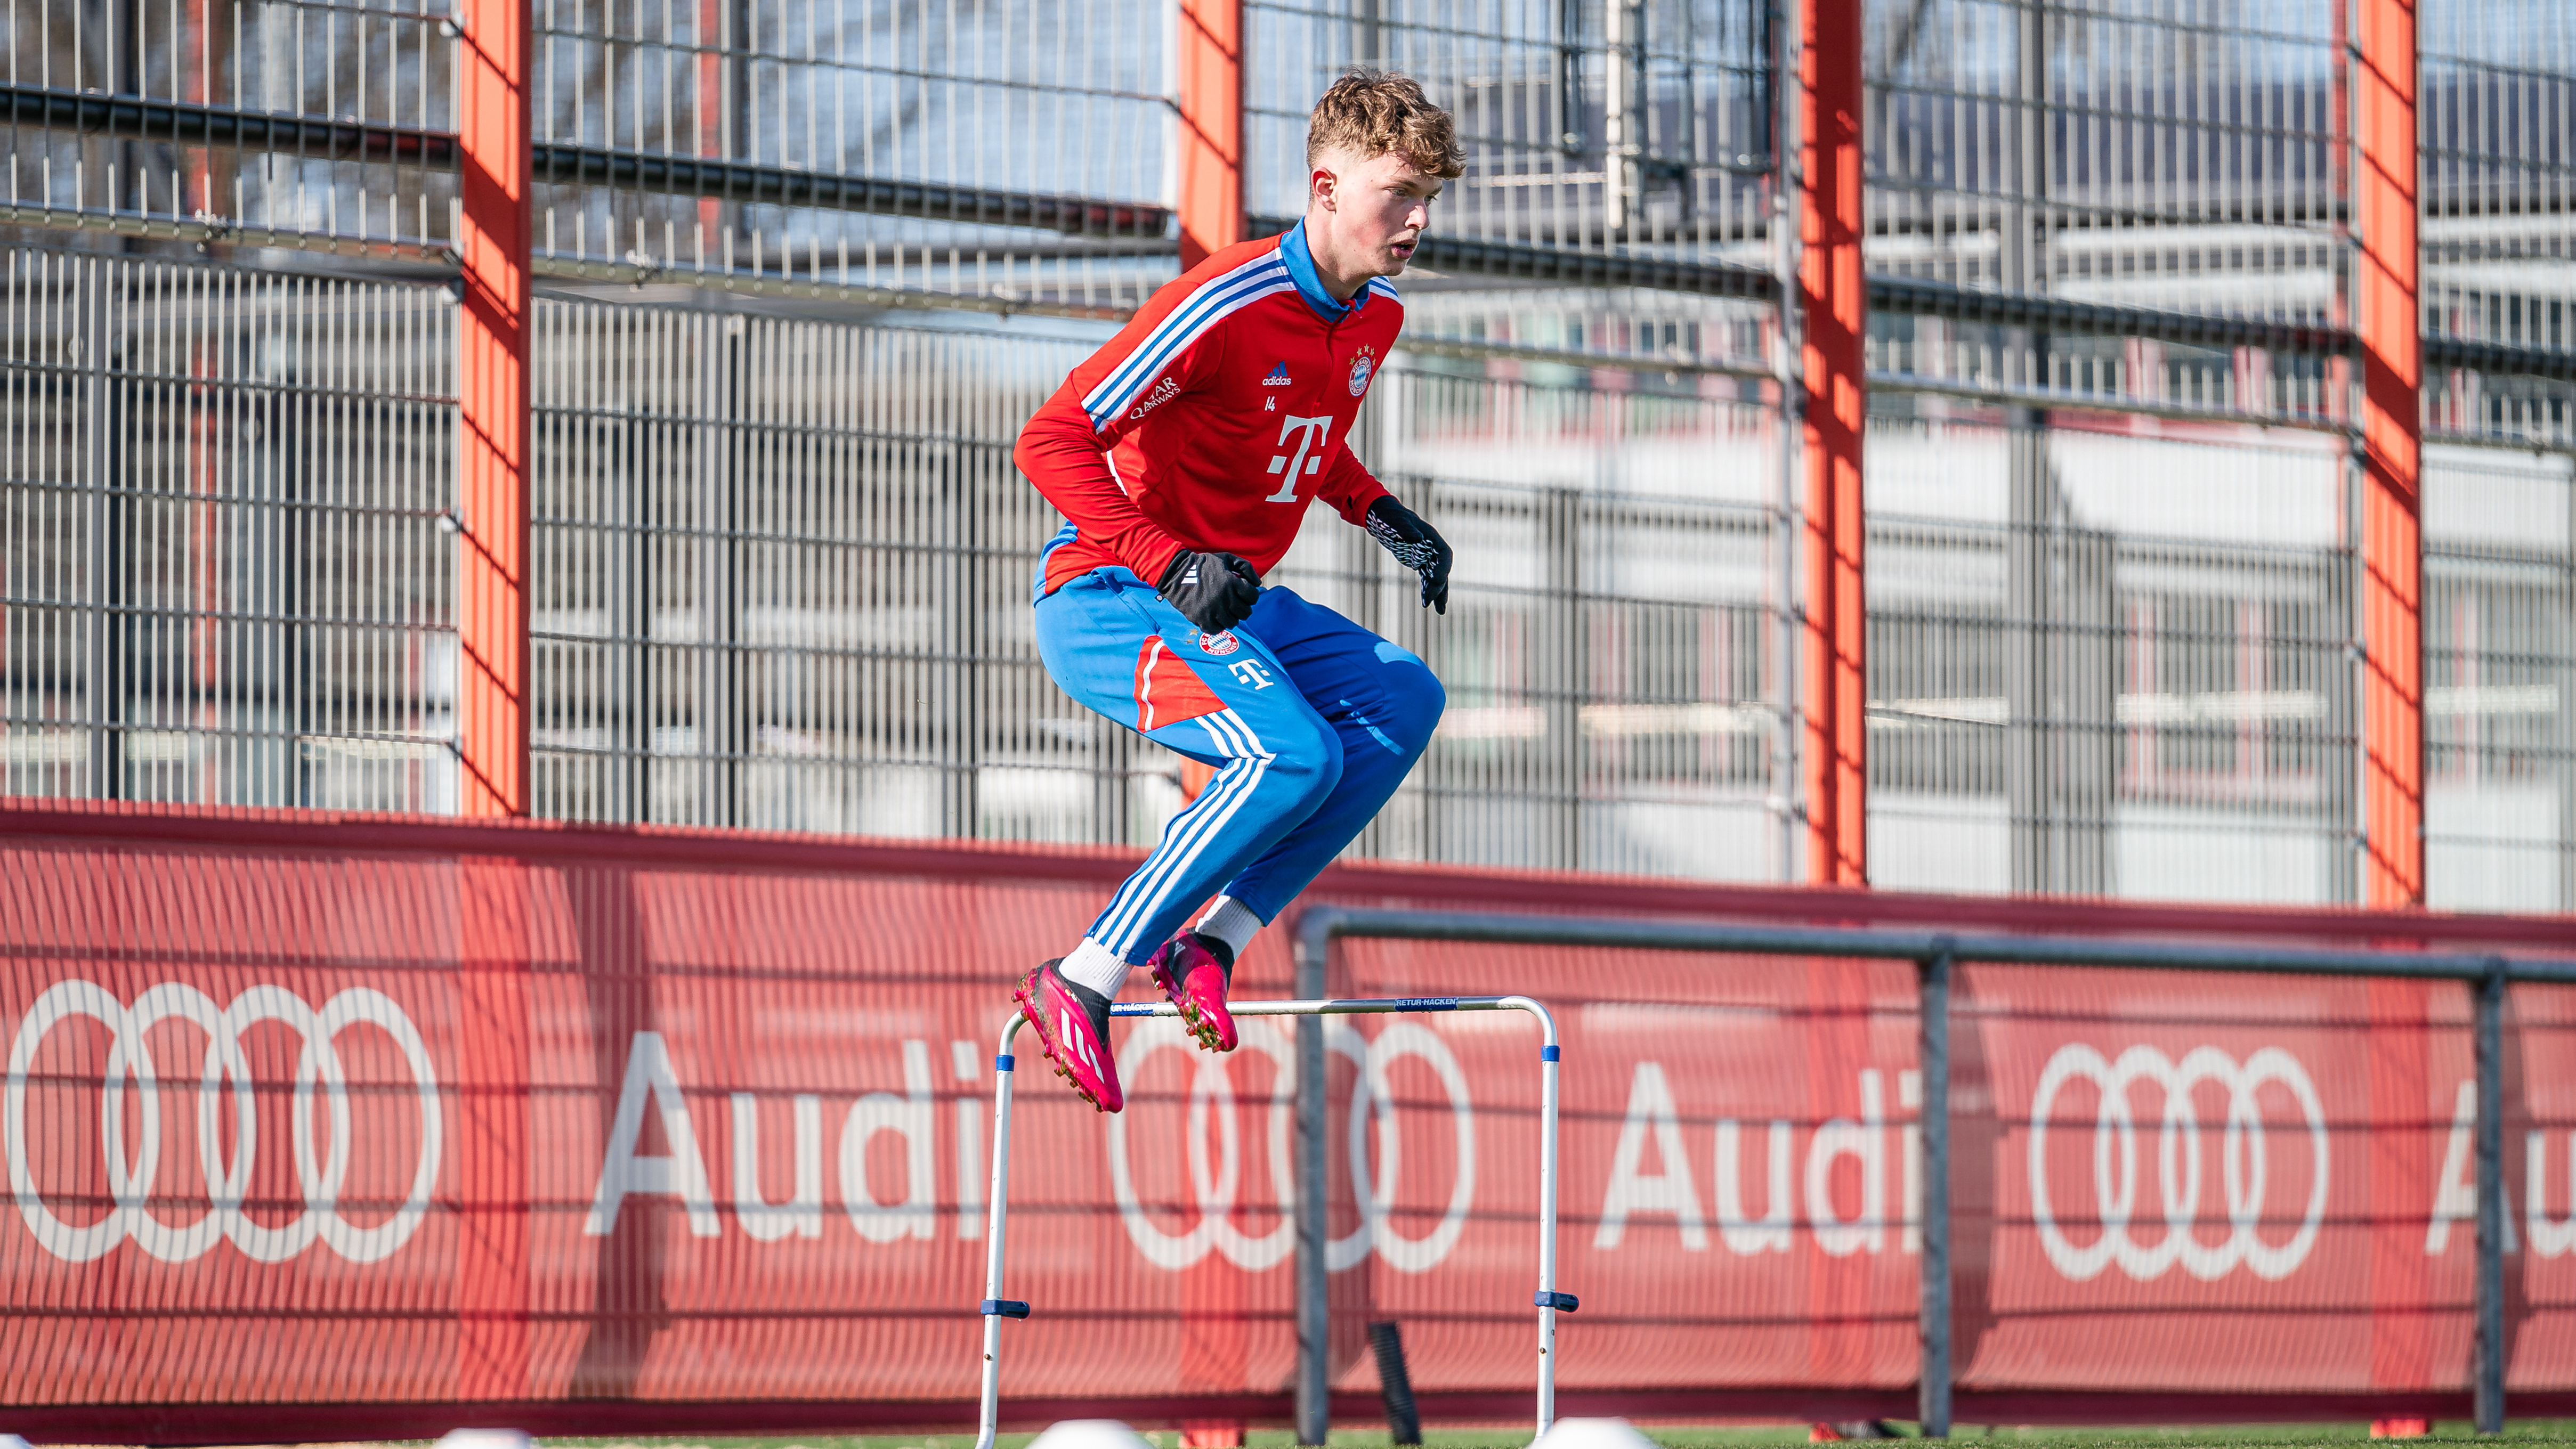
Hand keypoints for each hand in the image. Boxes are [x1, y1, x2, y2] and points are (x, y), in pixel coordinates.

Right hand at [1157, 549, 1262, 633]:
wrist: (1177, 573)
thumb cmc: (1204, 565)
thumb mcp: (1227, 558)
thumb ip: (1246, 567)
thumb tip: (1258, 583)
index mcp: (1231, 582)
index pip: (1253, 597)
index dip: (1251, 595)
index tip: (1244, 594)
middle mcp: (1224, 598)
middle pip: (1245, 612)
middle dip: (1243, 608)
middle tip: (1235, 604)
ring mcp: (1213, 610)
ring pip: (1233, 623)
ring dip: (1231, 617)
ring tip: (1225, 610)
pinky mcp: (1201, 619)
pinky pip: (1217, 629)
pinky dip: (1217, 625)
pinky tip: (1214, 617)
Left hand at [1364, 496, 1451, 613]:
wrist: (1384, 517)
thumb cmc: (1389, 517)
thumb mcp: (1396, 522)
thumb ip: (1406, 530)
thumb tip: (1417, 538)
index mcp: (1431, 537)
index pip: (1444, 554)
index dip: (1443, 568)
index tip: (1436, 581)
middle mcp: (1432, 548)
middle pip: (1441, 569)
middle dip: (1437, 586)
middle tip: (1427, 601)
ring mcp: (1427, 556)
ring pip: (1437, 577)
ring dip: (1438, 593)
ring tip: (1439, 611)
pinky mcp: (1419, 562)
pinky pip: (1427, 579)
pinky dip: (1428, 591)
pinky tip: (1428, 604)